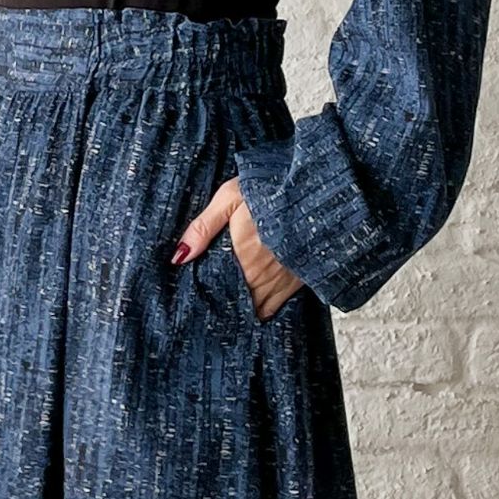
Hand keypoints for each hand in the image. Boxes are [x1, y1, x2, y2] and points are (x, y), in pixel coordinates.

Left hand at [171, 178, 303, 321]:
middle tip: (213, 301)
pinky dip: (261, 309)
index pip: (217, 288)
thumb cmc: (273, 188)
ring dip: (242, 307)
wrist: (319, 191)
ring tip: (231, 306)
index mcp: (241, 257)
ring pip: (253, 308)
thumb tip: (179, 256)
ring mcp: (279, 282)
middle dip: (224, 301)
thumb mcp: (231, 197)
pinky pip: (273, 308)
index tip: (200, 295)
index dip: (208, 293)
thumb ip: (203, 227)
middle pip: (234, 300)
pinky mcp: (295, 283)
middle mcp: (260, 276)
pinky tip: (253, 306)